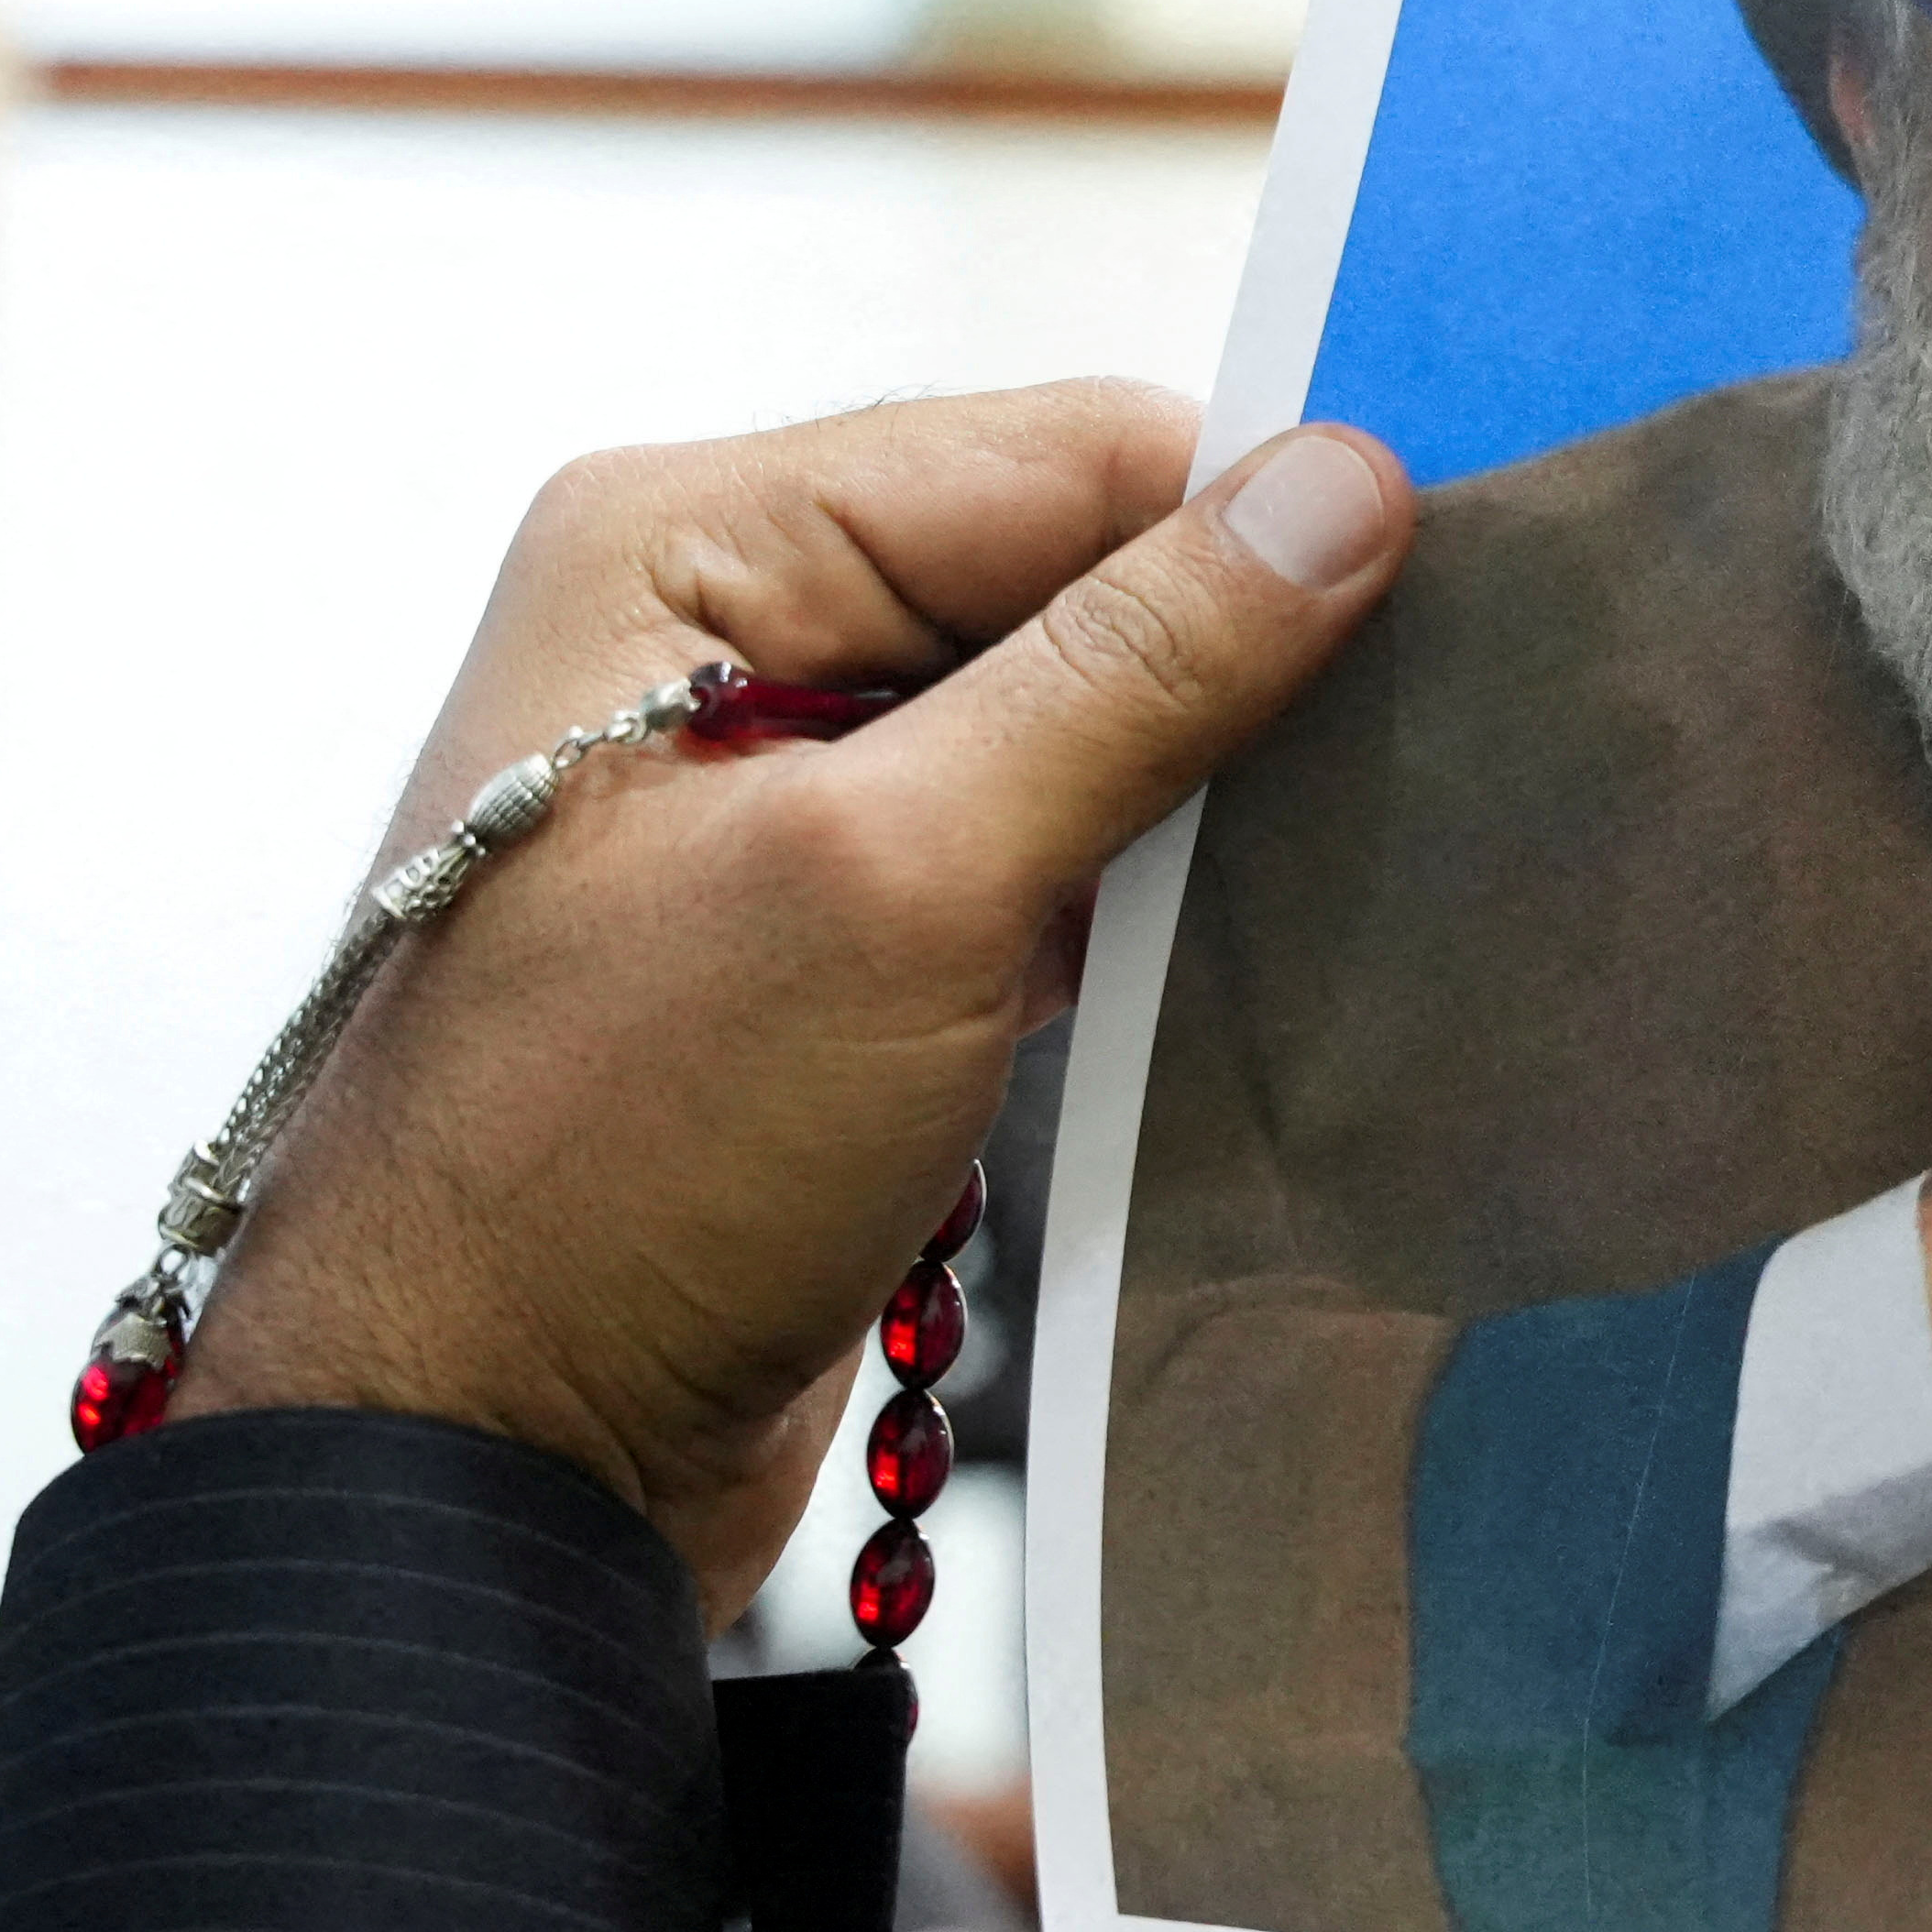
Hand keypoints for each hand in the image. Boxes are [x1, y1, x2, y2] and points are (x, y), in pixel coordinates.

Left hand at [182, 384, 1412, 1617]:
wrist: (479, 1476)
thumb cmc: (609, 1170)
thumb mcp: (902, 886)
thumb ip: (1135, 672)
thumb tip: (1343, 489)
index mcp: (679, 549)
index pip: (1057, 455)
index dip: (1258, 518)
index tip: (1452, 596)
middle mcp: (709, 635)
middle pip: (1070, 571)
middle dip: (1239, 657)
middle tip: (1429, 738)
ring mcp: (771, 791)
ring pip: (1074, 716)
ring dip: (1205, 787)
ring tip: (1353, 847)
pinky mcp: (833, 939)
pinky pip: (1041, 848)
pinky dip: (1146, 888)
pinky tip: (1250, 942)